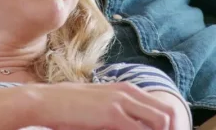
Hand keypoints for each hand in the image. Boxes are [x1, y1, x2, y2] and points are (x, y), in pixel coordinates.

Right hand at [25, 82, 179, 129]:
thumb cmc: (68, 107)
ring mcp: (122, 101)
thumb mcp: (99, 105)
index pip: (163, 107)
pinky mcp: (112, 114)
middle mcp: (129, 92)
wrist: (45, 102)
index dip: (170, 127)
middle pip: (169, 114)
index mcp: (128, 89)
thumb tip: (132, 125)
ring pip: (161, 122)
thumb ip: (119, 114)